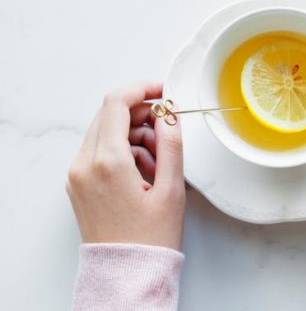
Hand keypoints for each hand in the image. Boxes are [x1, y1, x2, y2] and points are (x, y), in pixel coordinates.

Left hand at [66, 82, 185, 249]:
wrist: (127, 271)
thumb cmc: (150, 238)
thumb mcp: (171, 189)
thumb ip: (171, 145)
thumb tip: (169, 114)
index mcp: (107, 162)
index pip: (116, 103)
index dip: (142, 89)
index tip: (162, 91)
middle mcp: (84, 164)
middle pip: (109, 115)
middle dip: (141, 115)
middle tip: (167, 131)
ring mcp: (77, 175)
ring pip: (105, 133)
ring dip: (133, 135)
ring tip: (159, 163)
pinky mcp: (78, 184)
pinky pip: (99, 152)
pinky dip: (122, 151)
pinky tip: (144, 172)